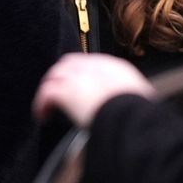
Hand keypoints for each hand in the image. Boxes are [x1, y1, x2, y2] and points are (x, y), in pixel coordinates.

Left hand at [33, 53, 154, 127]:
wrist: (132, 118)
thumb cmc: (140, 116)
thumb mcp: (141, 102)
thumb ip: (131, 101)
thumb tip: (134, 110)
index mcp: (117, 68)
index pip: (92, 63)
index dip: (81, 74)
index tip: (78, 87)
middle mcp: (95, 67)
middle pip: (69, 64)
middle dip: (60, 77)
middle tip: (57, 94)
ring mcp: (78, 77)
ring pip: (54, 77)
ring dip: (49, 90)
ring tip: (46, 107)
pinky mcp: (66, 90)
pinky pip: (46, 93)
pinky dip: (41, 104)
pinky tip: (42, 115)